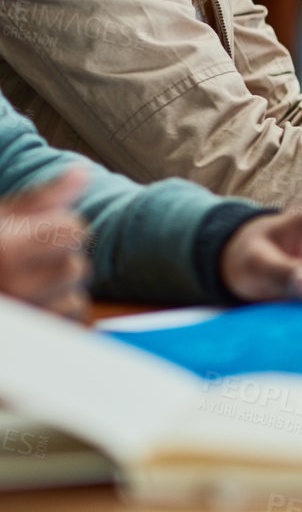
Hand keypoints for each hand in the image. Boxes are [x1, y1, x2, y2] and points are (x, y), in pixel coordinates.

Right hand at [0, 168, 90, 321]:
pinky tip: (32, 304)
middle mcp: (14, 286)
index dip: (59, 227)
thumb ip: (44, 198)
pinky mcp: (33, 339)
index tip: (31, 234)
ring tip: (25, 287)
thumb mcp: (1, 219)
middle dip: (59, 262)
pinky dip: (57, 315)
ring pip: (76, 300)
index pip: (75, 230)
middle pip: (77, 267)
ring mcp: (25, 318)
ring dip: (60, 292)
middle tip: (24, 265)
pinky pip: (68, 325)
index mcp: (5, 250)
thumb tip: (82, 172)